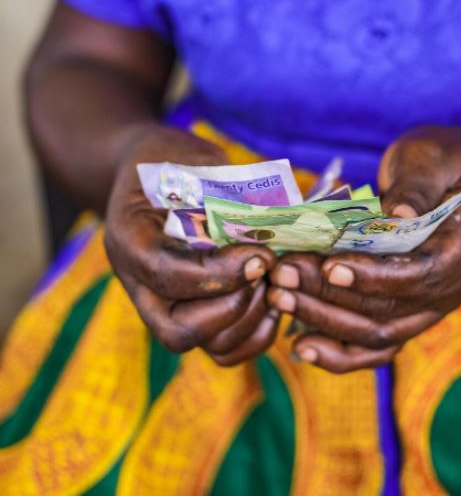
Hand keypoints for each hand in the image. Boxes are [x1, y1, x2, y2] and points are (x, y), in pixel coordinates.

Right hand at [104, 125, 279, 364]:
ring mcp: (168, 305)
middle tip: (267, 269)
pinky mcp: (194, 313)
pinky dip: (257, 334)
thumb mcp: (193, 161)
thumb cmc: (175, 160)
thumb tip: (280, 225)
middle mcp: (141, 285)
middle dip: (236, 304)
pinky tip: (275, 300)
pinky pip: (225, 349)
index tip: (260, 255)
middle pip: (180, 331)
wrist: (152, 173)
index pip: (168, 277)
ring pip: (208, 347)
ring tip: (274, 283)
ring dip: (252, 320)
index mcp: (131, 241)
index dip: (220, 273)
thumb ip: (227, 195)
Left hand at [267, 129, 460, 372]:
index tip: (329, 266)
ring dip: (324, 321)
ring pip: (376, 335)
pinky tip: (300, 345)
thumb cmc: (437, 163)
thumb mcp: (430, 159)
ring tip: (280, 297)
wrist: (448, 182)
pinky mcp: (404, 316)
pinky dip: (339, 353)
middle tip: (283, 274)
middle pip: (387, 310)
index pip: (418, 276)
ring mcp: (426, 309)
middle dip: (330, 294)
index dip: (373, 276)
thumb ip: (416, 184)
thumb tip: (398, 214)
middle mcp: (448, 291)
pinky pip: (374, 348)